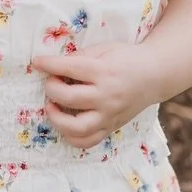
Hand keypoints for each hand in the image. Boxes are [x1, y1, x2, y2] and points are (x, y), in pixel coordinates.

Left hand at [32, 44, 157, 149]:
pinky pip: (87, 141)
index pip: (69, 68)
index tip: (36, 62)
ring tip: (53, 106)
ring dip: (57, 118)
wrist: (155, 75)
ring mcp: (109, 115)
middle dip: (51, 89)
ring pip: (77, 128)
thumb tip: (53, 65)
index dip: (48, 65)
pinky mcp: (111, 127)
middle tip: (51, 83)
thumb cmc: (127, 58)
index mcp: (104, 72)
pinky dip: (71, 136)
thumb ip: (80, 57)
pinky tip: (65, 123)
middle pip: (69, 98)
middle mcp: (107, 96)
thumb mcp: (104, 49)